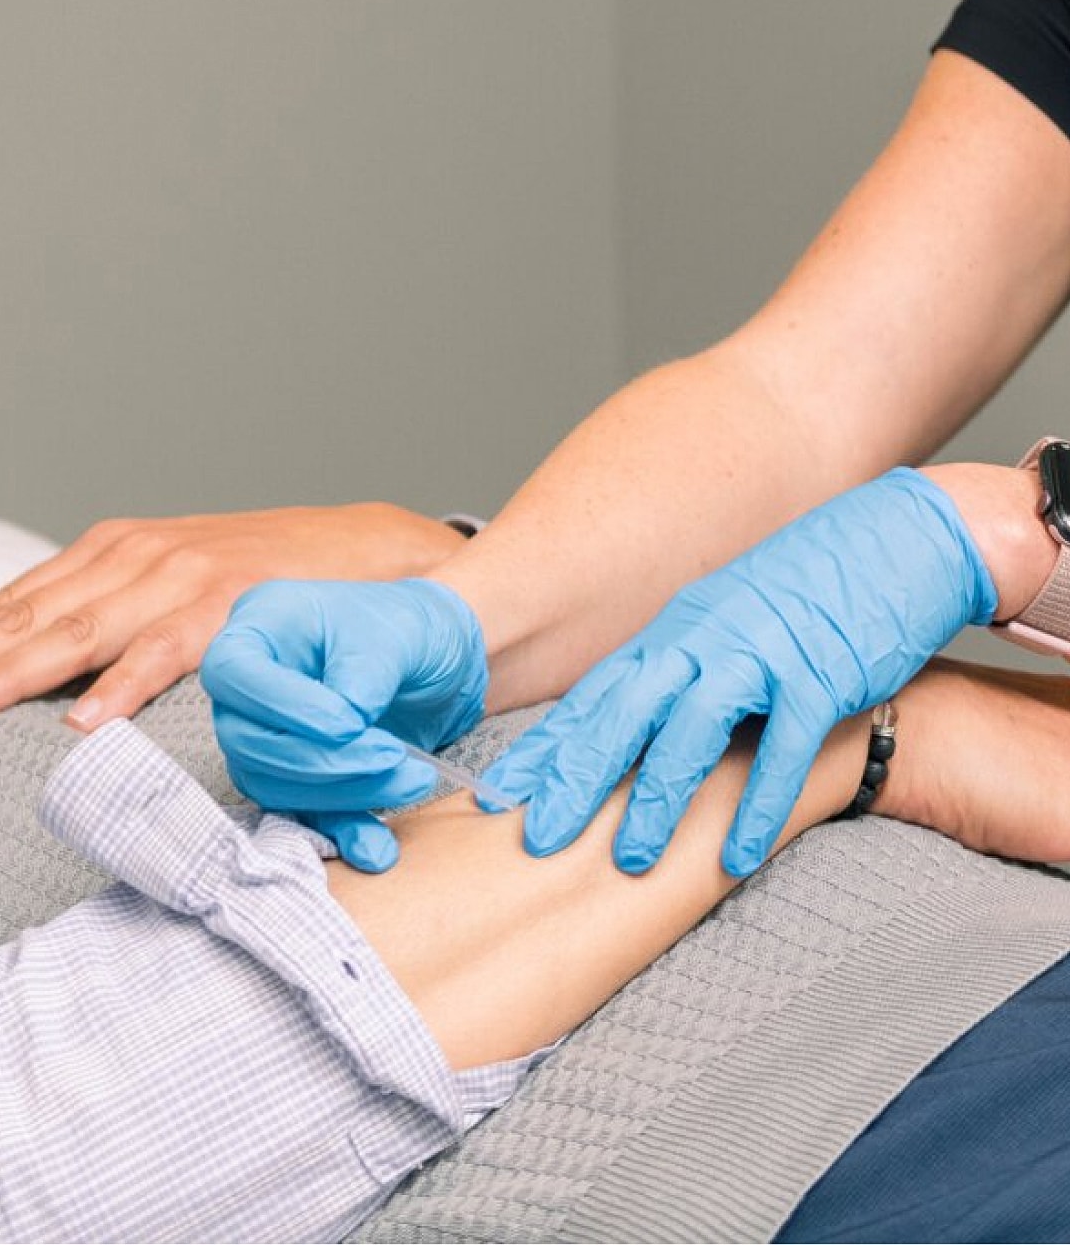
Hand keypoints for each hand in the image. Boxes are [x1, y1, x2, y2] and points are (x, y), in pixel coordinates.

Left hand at [0, 504, 467, 728]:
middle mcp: (137, 555)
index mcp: (114, 552)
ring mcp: (185, 575)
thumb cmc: (265, 582)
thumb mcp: (174, 589)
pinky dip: (125, 685)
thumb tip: (43, 678)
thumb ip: (113, 619)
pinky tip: (84, 722)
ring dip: (12, 673)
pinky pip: (169, 651)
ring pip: (81, 630)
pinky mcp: (235, 605)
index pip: (11, 603)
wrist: (369, 551)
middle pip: (26, 616)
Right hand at [201, 577, 487, 870]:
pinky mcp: (295, 776)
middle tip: (393, 756)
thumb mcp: (399, 633)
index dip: (282, 705)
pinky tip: (378, 847)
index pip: (232, 671)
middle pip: (246, 739)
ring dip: (343, 794)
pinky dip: (341, 832)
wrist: (437, 658)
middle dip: (322, 760)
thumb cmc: (409, 626)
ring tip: (415, 778)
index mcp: (262, 625)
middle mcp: (249, 684)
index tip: (350, 723)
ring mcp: (265, 733)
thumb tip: (350, 724)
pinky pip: (301, 814)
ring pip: (271, 783)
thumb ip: (367, 672)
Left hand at [480, 468, 997, 877]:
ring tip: (628, 860)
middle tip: (535, 836)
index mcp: (677, 629)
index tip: (498, 794)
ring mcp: (762, 653)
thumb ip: (685, 663)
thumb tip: (639, 717)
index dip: (546, 746)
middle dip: (574, 775)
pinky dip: (758, 805)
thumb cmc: (811, 588)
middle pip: (623, 711)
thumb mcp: (728, 617)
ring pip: (691, 729)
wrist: (900, 538)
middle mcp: (706, 637)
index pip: (595, 694)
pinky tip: (739, 855)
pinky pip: (781, 748)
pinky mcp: (820, 675)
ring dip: (657, 797)